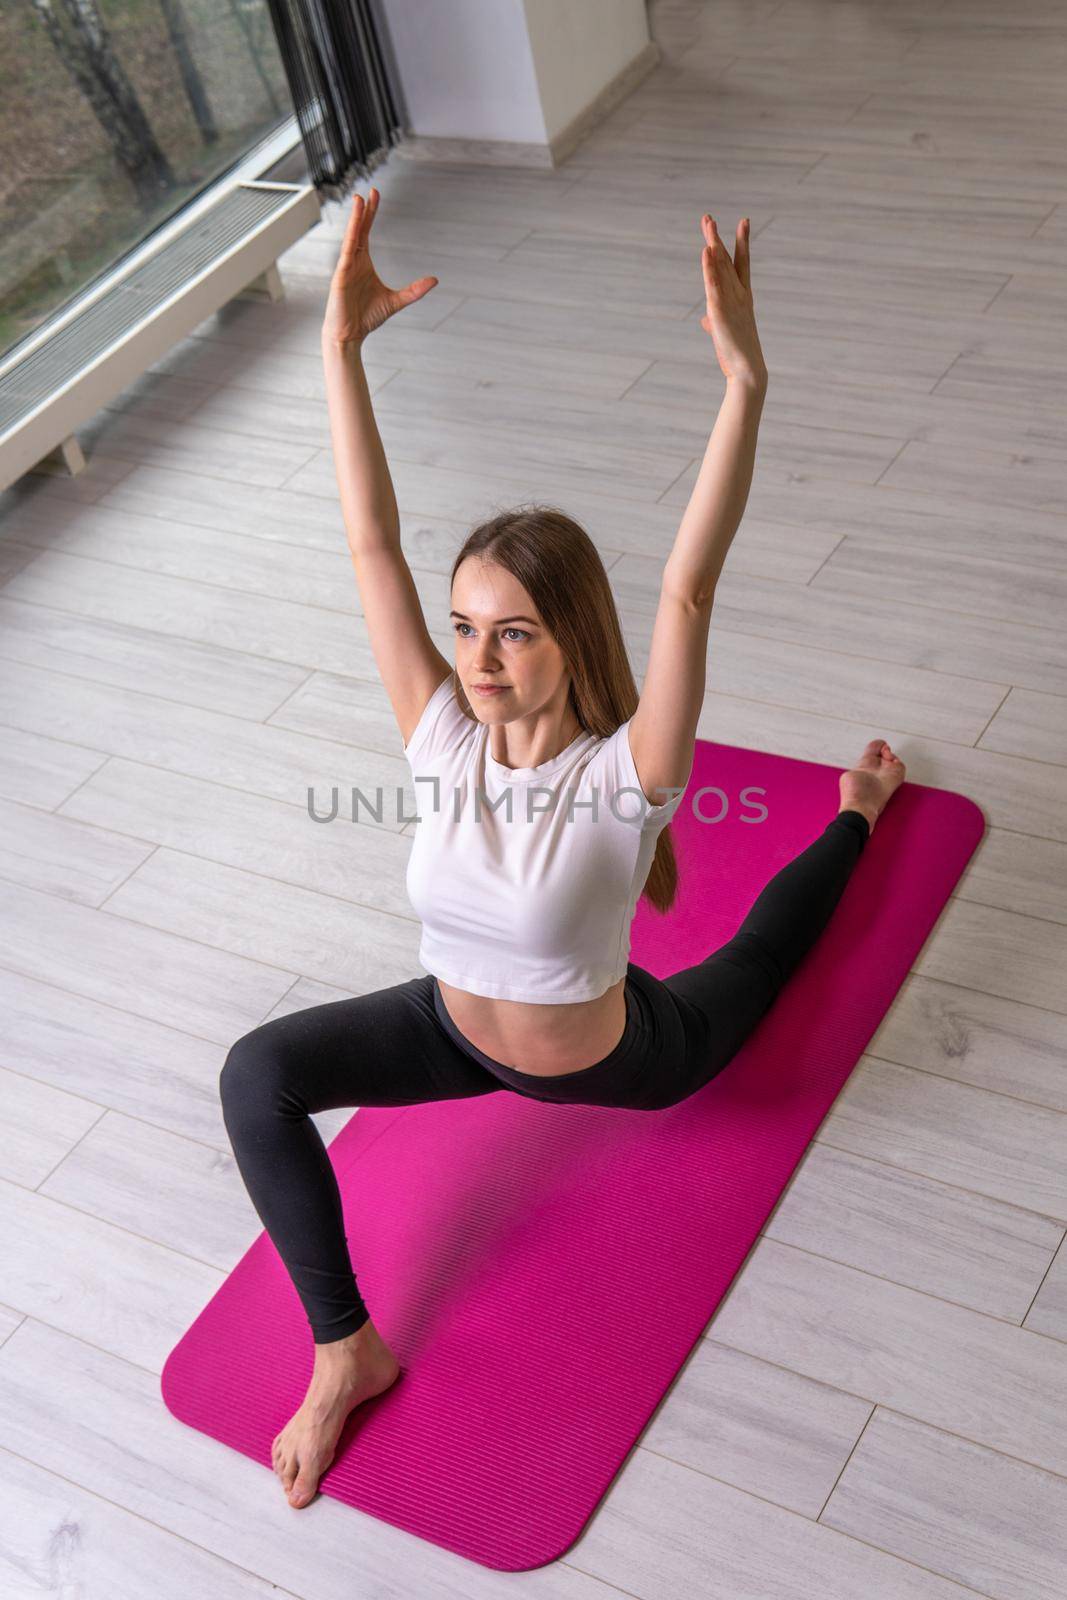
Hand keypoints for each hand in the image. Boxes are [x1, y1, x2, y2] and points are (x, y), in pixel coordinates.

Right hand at [321, 186, 437, 347]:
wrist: (349, 334)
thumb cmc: (365, 318)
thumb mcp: (395, 301)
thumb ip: (414, 291)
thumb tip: (434, 280)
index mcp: (362, 262)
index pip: (365, 232)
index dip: (370, 214)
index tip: (374, 196)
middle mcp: (352, 260)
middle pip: (358, 229)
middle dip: (364, 211)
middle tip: (370, 191)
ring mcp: (345, 267)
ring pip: (351, 237)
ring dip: (354, 218)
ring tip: (358, 200)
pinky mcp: (340, 276)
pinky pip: (346, 253)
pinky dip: (350, 238)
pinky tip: (354, 226)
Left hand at [699, 215, 767, 386]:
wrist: (748, 371)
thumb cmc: (737, 353)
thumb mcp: (723, 332)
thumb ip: (714, 320)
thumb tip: (705, 320)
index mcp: (743, 297)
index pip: (741, 263)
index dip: (741, 242)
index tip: (744, 221)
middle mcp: (739, 294)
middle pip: (726, 260)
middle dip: (717, 237)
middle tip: (708, 217)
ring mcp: (731, 300)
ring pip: (720, 267)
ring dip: (713, 244)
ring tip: (707, 223)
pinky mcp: (721, 311)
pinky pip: (714, 284)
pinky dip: (709, 268)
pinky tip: (706, 251)